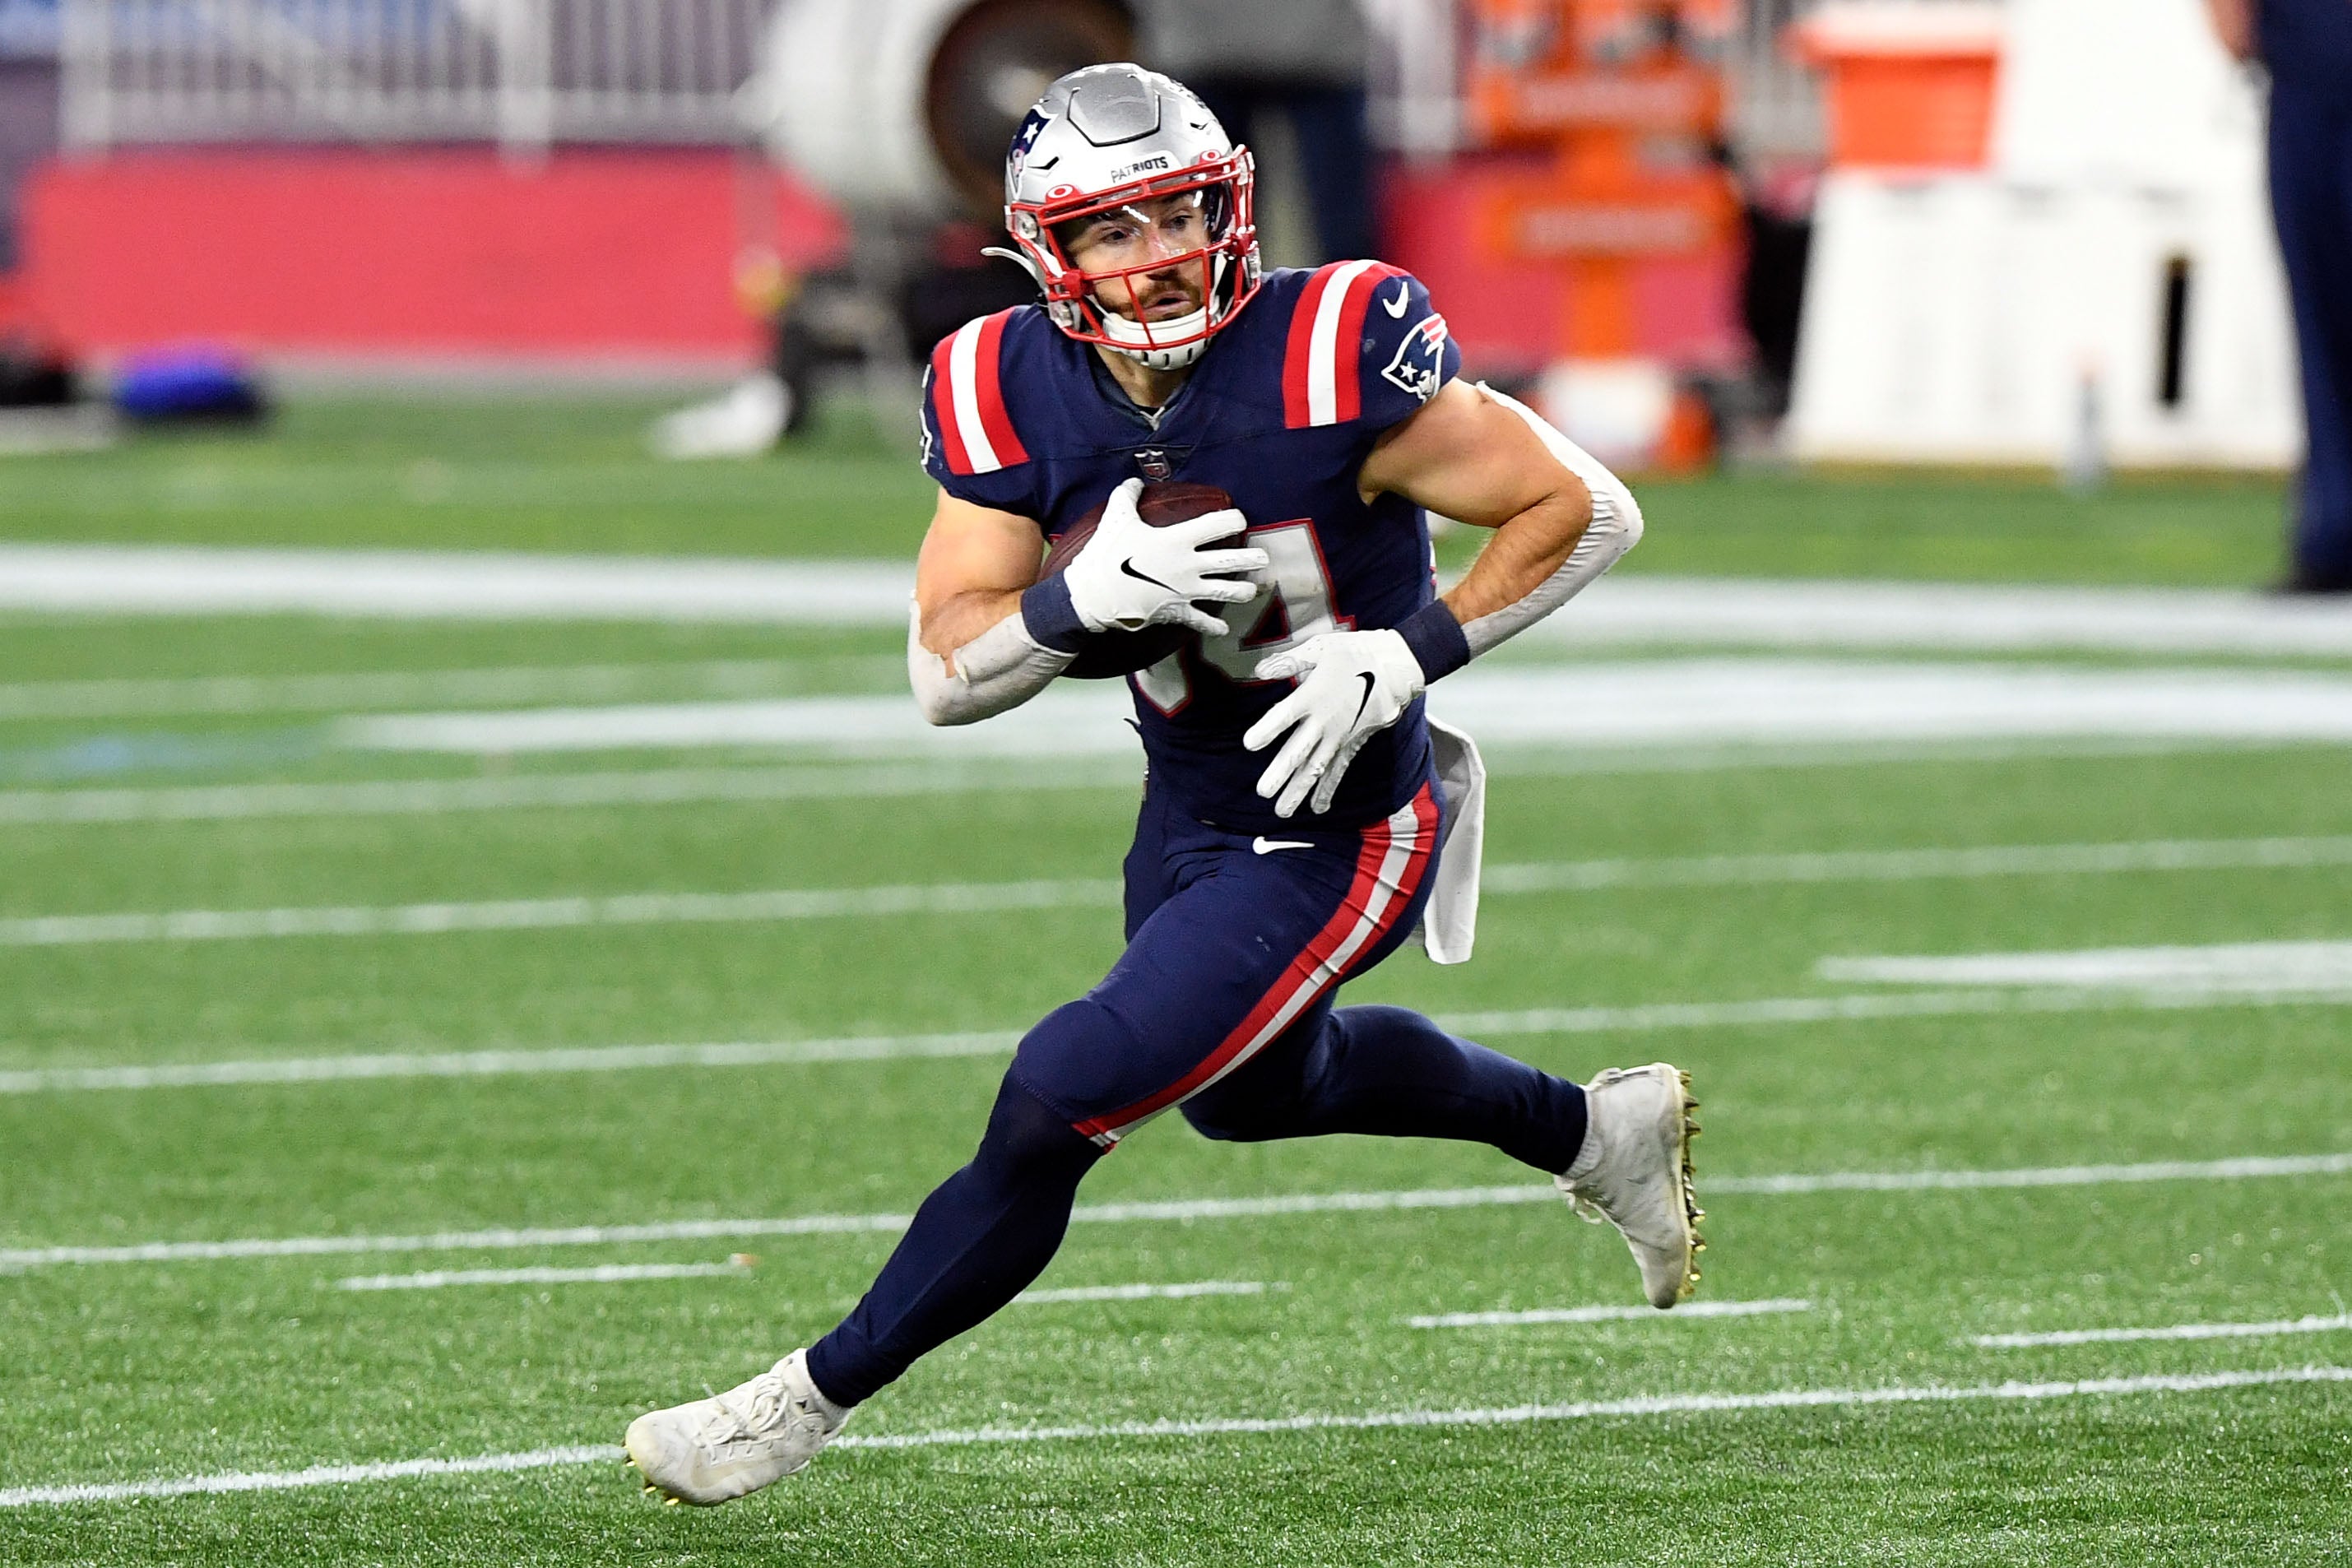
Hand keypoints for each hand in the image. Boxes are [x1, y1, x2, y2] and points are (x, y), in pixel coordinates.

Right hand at [1063, 478, 1267, 637]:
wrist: (1092, 596)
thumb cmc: (1106, 555)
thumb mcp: (1115, 518)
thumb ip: (1127, 496)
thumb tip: (1135, 481)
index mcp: (1178, 540)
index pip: (1217, 524)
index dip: (1233, 519)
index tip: (1239, 519)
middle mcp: (1189, 566)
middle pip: (1230, 561)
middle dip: (1251, 559)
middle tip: (1263, 557)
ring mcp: (1185, 591)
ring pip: (1225, 592)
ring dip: (1243, 591)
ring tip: (1253, 590)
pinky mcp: (1176, 612)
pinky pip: (1200, 621)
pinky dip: (1213, 626)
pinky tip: (1224, 629)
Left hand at [1243, 629, 1425, 817]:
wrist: (1399, 666)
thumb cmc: (1358, 653)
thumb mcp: (1321, 648)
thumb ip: (1288, 661)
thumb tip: (1259, 669)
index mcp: (1312, 696)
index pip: (1284, 716)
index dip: (1266, 730)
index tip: (1250, 744)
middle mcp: (1324, 721)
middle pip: (1298, 751)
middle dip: (1280, 773)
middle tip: (1263, 792)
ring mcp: (1339, 736)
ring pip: (1316, 768)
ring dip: (1299, 790)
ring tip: (1282, 811)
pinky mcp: (1353, 743)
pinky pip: (1338, 770)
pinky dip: (1328, 790)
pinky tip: (1318, 808)